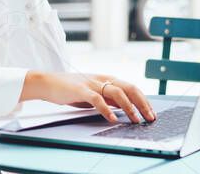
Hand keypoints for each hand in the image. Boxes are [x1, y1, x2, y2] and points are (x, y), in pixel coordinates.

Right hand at [20, 71, 156, 123]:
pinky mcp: (80, 90)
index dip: (144, 100)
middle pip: (129, 88)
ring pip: (117, 93)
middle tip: (150, 117)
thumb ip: (108, 98)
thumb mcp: (94, 93)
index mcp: (107, 79)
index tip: (151, 113)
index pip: (132, 87)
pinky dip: (107, 109)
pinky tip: (113, 118)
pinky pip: (97, 99)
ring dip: (129, 107)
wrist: (48, 82)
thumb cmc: (71, 89)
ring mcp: (92, 83)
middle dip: (142, 104)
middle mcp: (102, 79)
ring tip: (135, 119)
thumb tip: (125, 108)